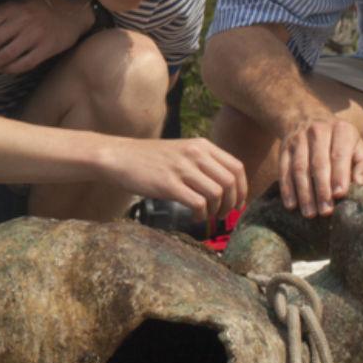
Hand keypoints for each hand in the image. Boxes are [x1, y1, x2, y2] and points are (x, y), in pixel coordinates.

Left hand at [0, 0, 94, 74]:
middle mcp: (21, 22)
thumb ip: (1, 14)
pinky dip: (8, 69)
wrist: (75, 11)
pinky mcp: (46, 49)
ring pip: (4, 56)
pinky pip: (23, 64)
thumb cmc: (42, 7)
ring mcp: (34, 36)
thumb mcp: (19, 2)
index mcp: (11, 8)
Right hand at [110, 136, 249, 222]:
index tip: (238, 203)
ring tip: (207, 216)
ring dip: (216, 211)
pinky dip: (201, 215)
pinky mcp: (169, 184)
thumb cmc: (150, 158)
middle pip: (231, 182)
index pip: (236, 167)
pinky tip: (194, 217)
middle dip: (232, 203)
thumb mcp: (182, 151)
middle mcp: (195, 154)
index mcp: (201, 145)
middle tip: (223, 214)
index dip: (243, 189)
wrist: (119, 157)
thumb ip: (203, 162)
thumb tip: (227, 186)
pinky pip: (198, 203)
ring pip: (218, 193)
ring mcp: (182, 168)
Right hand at [275, 116, 362, 215]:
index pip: (339, 154)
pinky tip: (291, 204)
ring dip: (304, 193)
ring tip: (310, 213)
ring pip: (299, 168)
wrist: (308, 117)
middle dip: (321, 189)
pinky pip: (284, 170)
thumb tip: (360, 183)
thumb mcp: (359, 147)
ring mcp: (299, 139)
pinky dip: (287, 188)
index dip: (339, 175)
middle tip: (325, 211)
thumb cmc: (341, 142)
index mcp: (341, 130)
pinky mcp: (284, 148)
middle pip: (318, 163)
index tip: (340, 195)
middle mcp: (318, 131)